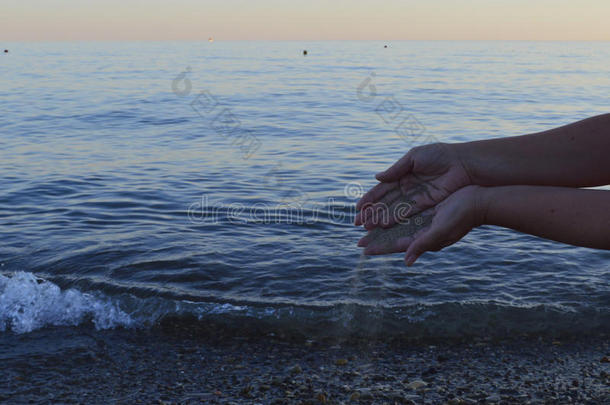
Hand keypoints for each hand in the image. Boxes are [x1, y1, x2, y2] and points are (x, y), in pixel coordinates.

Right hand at [354, 143, 471, 229]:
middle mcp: (407, 187)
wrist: (464, 162)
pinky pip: (408, 212)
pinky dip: (396, 218)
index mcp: (402, 174)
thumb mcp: (415, 157)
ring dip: (381, 218)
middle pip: (386, 202)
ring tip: (368, 227)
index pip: (382, 189)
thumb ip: (396, 169)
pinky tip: (385, 224)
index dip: (370, 198)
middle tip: (358, 222)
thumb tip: (376, 177)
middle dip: (372, 212)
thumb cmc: (440, 154)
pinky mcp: (427, 204)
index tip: (358, 208)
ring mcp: (416, 196)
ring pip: (394, 209)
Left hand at [358, 185, 483, 265]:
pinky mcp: (429, 210)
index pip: (397, 246)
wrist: (479, 201)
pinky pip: (407, 214)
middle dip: (378, 239)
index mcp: (425, 240)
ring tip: (368, 227)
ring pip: (399, 225)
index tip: (363, 250)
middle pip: (395, 237)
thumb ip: (423, 245)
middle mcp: (423, 232)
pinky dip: (395, 215)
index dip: (380, 247)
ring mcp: (426, 221)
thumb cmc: (461, 217)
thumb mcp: (441, 231)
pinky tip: (386, 214)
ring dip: (383, 226)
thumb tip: (406, 261)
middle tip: (358, 242)